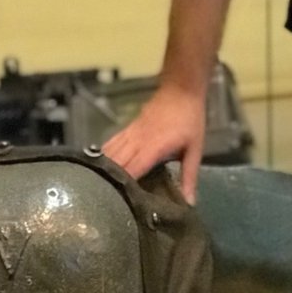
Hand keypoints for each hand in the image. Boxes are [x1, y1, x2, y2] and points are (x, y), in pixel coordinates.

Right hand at [102, 85, 206, 203]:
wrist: (181, 88)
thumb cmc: (190, 119)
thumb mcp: (194, 149)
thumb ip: (189, 176)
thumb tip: (189, 203)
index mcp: (153, 148)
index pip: (132, 170)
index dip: (123, 187)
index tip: (116, 204)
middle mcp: (136, 142)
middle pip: (116, 165)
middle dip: (108, 183)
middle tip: (103, 203)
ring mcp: (129, 134)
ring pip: (109, 155)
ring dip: (102, 171)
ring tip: (96, 190)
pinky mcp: (126, 129)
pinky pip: (110, 145)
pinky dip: (103, 158)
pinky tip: (98, 169)